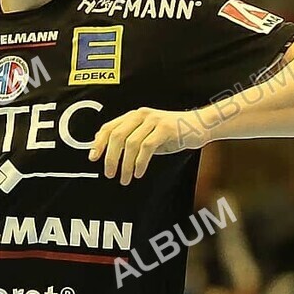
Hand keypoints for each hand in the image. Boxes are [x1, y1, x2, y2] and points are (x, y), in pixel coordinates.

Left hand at [88, 107, 208, 184]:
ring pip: (131, 144)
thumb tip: (105, 149)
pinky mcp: (166, 129)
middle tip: (109, 174)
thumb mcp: (147, 134)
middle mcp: (141, 115)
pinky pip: (147, 147)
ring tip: (125, 178)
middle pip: (117, 136)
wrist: (200, 125)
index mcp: (133, 116)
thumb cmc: (171, 133)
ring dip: (126, 164)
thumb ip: (129, 138)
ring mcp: (153, 121)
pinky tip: (139, 173)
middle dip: (110, 157)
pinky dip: (140, 163)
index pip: (109, 127)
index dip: (98, 143)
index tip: (93, 158)